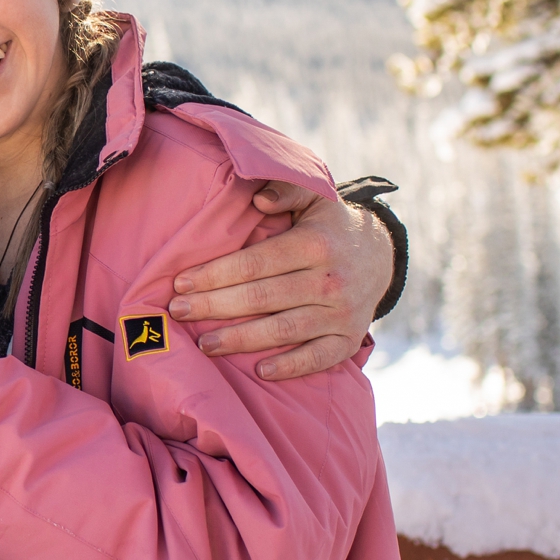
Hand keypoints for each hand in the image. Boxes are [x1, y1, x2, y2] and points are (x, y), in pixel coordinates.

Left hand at [166, 183, 392, 380]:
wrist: (380, 254)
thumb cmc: (329, 225)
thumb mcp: (314, 196)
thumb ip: (286, 189)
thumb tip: (259, 197)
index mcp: (315, 244)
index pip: (256, 263)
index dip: (216, 274)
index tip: (181, 282)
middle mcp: (329, 280)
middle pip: (262, 297)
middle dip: (215, 305)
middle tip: (179, 311)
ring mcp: (341, 313)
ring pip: (284, 330)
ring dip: (241, 339)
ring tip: (205, 344)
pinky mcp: (349, 339)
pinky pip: (318, 357)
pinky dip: (291, 366)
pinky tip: (260, 370)